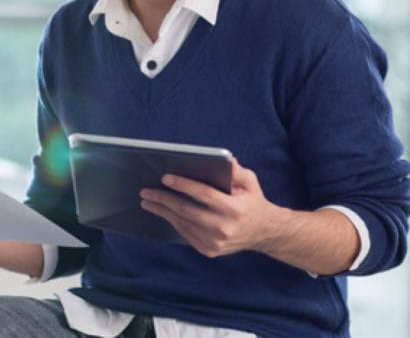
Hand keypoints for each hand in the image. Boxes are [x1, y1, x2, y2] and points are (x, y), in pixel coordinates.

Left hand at [139, 158, 285, 257]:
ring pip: (182, 223)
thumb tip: (226, 160)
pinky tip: (163, 212)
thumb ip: (237, 172)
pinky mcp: (209, 250)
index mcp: (235, 209)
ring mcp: (216, 242)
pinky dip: (173, 221)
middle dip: (163, 199)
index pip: (204, 195)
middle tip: (146, 191)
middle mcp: (224, 228)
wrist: (264, 234)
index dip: (184, 185)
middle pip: (187, 210)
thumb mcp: (251, 183)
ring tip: (148, 201)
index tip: (165, 178)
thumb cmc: (253, 203)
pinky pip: (185, 233)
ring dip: (162, 211)